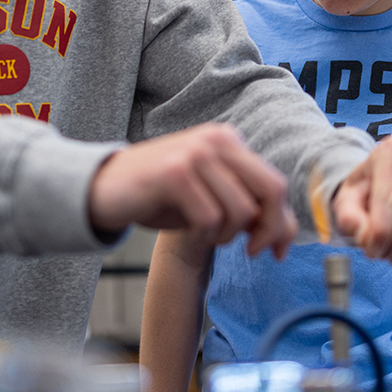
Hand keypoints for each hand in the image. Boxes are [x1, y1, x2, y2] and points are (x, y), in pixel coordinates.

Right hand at [88, 123, 297, 256]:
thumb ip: (247, 206)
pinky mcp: (175, 173)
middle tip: (251, 252)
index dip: (283, 223)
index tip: (277, 251)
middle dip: (269, 230)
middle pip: (270, 192)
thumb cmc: (161, 197)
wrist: (104, 189)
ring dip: (227, 236)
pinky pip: (209, 218)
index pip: (275, 184)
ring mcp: (196, 153)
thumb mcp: (211, 196)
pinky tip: (189, 232)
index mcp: (229, 140)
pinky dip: (204, 235)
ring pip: (241, 210)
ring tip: (207, 235)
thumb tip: (287, 235)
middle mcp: (217, 140)